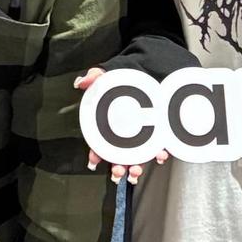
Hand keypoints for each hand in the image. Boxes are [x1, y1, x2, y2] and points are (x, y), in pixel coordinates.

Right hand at [74, 67, 168, 183]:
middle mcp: (125, 133)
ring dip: (136, 167)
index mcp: (111, 123)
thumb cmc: (129, 77)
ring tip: (135, 170)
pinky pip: (158, 147)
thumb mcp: (111, 74)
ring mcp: (142, 134)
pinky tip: (159, 155)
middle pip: (118, 156)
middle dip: (117, 167)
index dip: (95, 154)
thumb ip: (97, 77)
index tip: (94, 161)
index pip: (100, 143)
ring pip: (136, 156)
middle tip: (118, 172)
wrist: (152, 69)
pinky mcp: (158, 132)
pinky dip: (159, 154)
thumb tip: (81, 82)